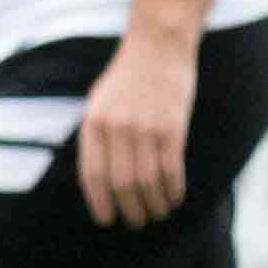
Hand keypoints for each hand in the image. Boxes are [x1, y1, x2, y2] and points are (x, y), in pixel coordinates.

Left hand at [78, 29, 195, 229]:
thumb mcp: (99, 102)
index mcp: (93, 123)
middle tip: (137, 222)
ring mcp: (145, 127)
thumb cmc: (127, 77)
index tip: (107, 221)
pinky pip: (172, 169)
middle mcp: (116, 128)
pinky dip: (173, 189)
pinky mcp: (173, 126)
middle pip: (121, 184)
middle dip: (130, 210)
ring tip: (158, 214)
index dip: (99, 203)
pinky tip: (175, 198)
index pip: (92, 175)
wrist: (158, 44)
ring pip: (147, 181)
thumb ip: (97, 136)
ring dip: (154, 204)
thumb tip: (99, 178)